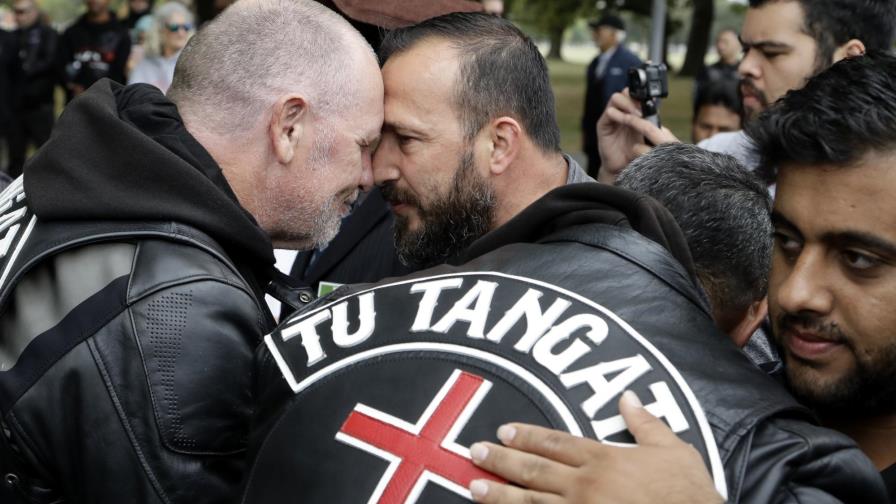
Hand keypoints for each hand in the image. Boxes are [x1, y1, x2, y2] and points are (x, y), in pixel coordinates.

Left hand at [467, 391, 722, 503]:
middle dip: (501, 461)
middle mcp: (586, 486)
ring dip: (500, 494)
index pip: (556, 443)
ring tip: (474, 487)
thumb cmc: (688, 494)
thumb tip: (627, 396)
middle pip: (535, 470)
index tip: (504, 430)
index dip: (527, 436)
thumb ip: (646, 423)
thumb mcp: (674, 450)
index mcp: (604, 460)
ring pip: (532, 502)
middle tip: (474, 452)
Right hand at [596, 90, 678, 183]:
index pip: (636, 95)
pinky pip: (609, 112)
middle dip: (635, 98)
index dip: (642, 96)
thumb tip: (657, 113)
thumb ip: (649, 124)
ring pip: (616, 98)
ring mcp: (612, 118)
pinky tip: (625, 120)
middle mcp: (622, 113)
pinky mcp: (603, 125)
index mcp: (633, 113)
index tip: (651, 102)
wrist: (621, 167)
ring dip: (627, 104)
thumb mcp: (646, 137)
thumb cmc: (634, 153)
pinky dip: (616, 113)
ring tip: (636, 115)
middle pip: (626, 92)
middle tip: (643, 109)